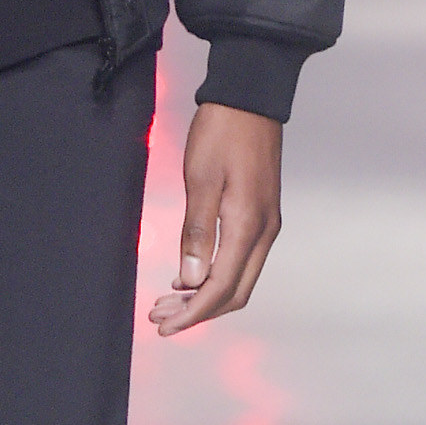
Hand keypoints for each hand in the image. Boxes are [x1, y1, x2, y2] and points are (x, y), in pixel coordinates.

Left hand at [148, 102, 282, 336]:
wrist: (248, 98)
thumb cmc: (222, 133)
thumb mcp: (200, 180)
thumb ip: (196, 232)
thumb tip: (191, 279)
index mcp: (248, 226)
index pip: (221, 288)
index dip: (193, 314)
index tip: (165, 326)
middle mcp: (264, 231)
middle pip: (234, 293)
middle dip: (198, 312)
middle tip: (159, 316)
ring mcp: (266, 224)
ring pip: (238, 279)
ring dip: (204, 296)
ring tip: (167, 301)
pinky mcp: (261, 215)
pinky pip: (241, 260)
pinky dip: (215, 276)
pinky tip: (188, 276)